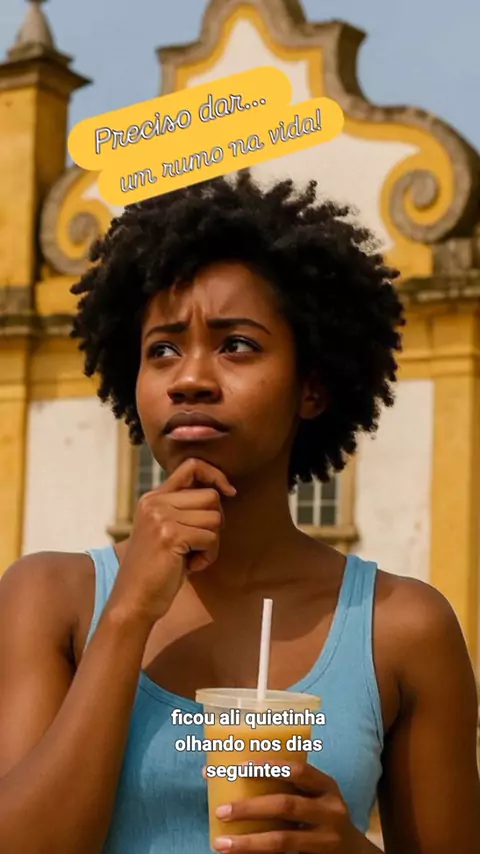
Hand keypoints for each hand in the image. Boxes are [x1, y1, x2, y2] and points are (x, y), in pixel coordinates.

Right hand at [107, 457, 235, 624]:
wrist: (133, 601)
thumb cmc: (156, 571)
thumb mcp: (165, 531)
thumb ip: (184, 510)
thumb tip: (222, 492)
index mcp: (153, 498)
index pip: (191, 466)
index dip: (216, 474)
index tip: (230, 491)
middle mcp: (155, 502)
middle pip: (210, 496)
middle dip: (215, 522)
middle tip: (199, 545)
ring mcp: (161, 516)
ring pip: (214, 517)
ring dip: (212, 543)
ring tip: (191, 558)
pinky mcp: (170, 535)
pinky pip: (211, 538)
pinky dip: (208, 556)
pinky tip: (190, 567)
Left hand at [212, 763, 359, 852]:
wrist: (353, 853)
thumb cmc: (321, 815)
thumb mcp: (316, 796)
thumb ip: (290, 786)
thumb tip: (234, 773)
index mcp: (327, 786)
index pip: (299, 771)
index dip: (270, 767)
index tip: (241, 767)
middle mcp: (330, 811)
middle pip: (286, 806)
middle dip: (250, 807)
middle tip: (221, 810)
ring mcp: (326, 839)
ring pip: (282, 840)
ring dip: (248, 842)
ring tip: (221, 843)